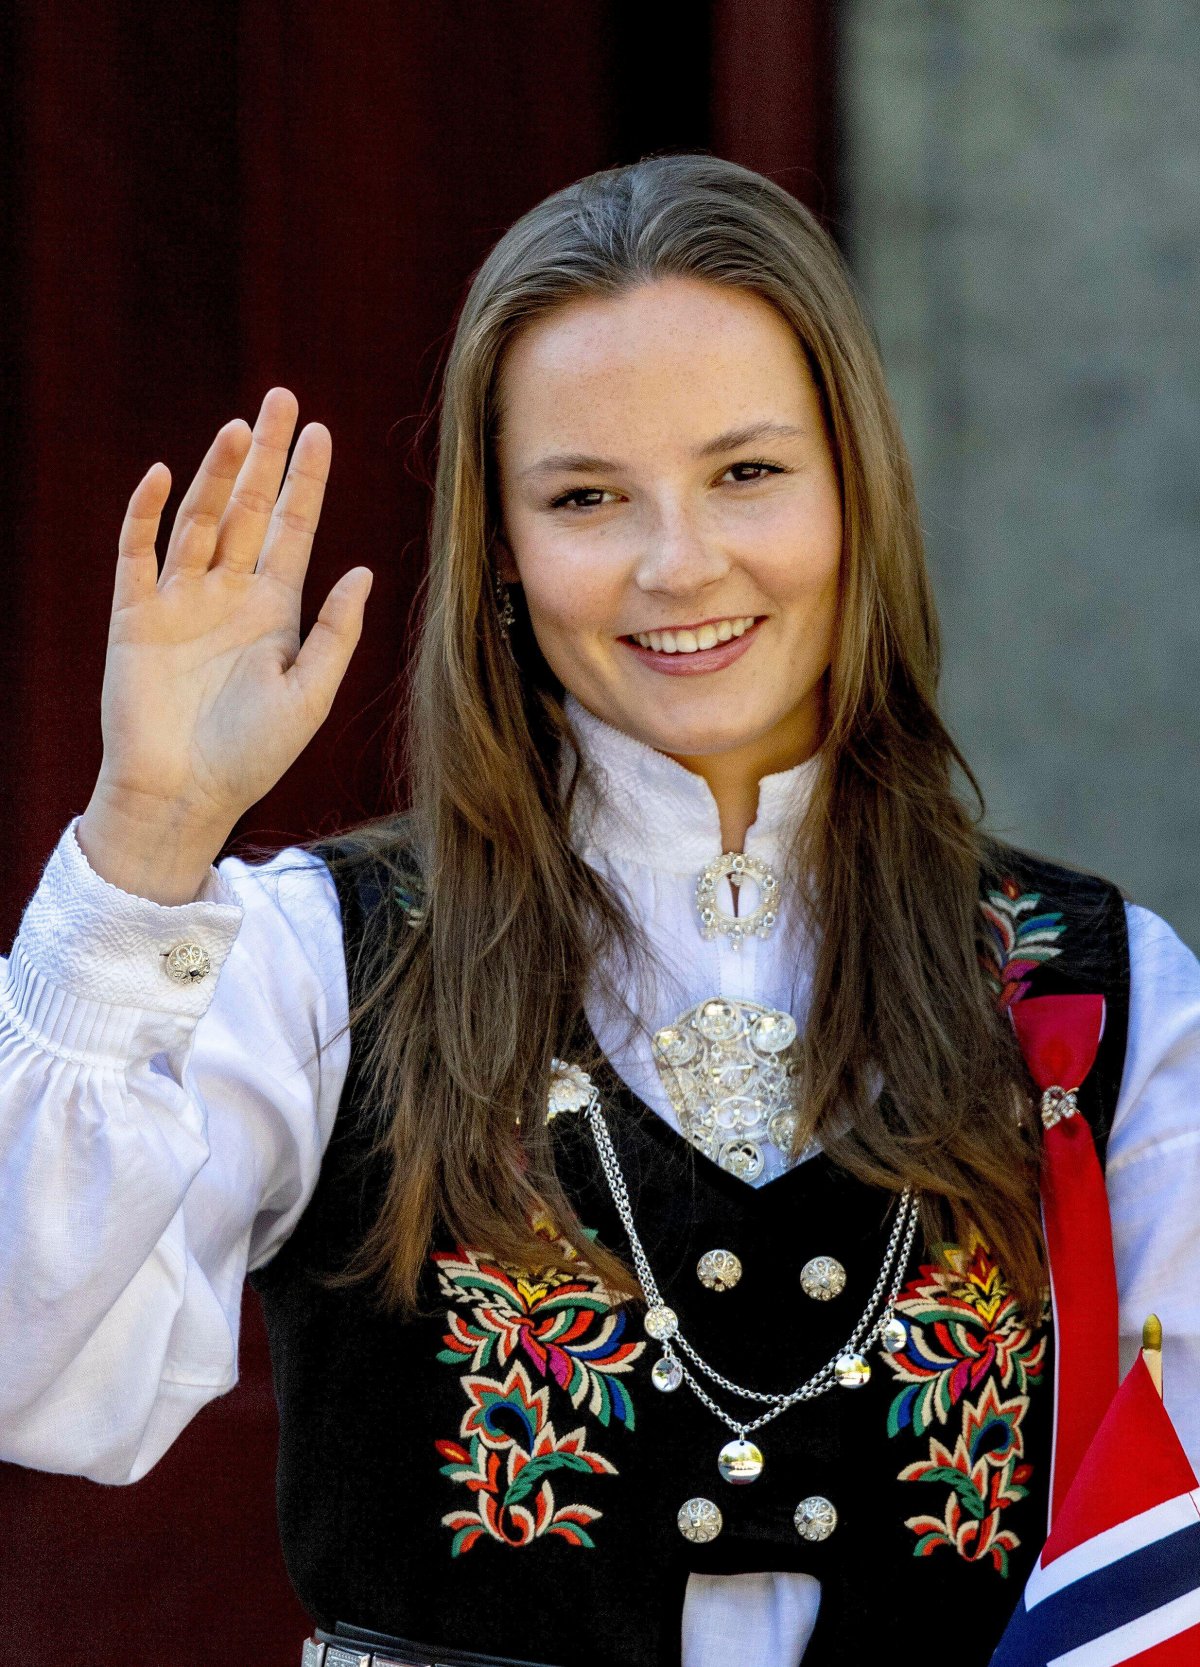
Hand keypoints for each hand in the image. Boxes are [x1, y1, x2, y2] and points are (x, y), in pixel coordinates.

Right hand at [80, 388, 371, 884]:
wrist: (184, 795)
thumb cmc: (252, 755)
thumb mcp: (309, 694)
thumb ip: (336, 633)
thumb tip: (363, 570)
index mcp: (274, 610)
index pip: (293, 530)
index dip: (308, 482)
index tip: (323, 433)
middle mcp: (228, 594)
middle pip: (249, 509)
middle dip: (266, 457)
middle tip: (282, 399)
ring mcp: (180, 601)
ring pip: (199, 520)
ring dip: (217, 474)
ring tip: (241, 429)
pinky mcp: (135, 616)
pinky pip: (138, 554)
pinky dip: (146, 515)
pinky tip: (162, 475)